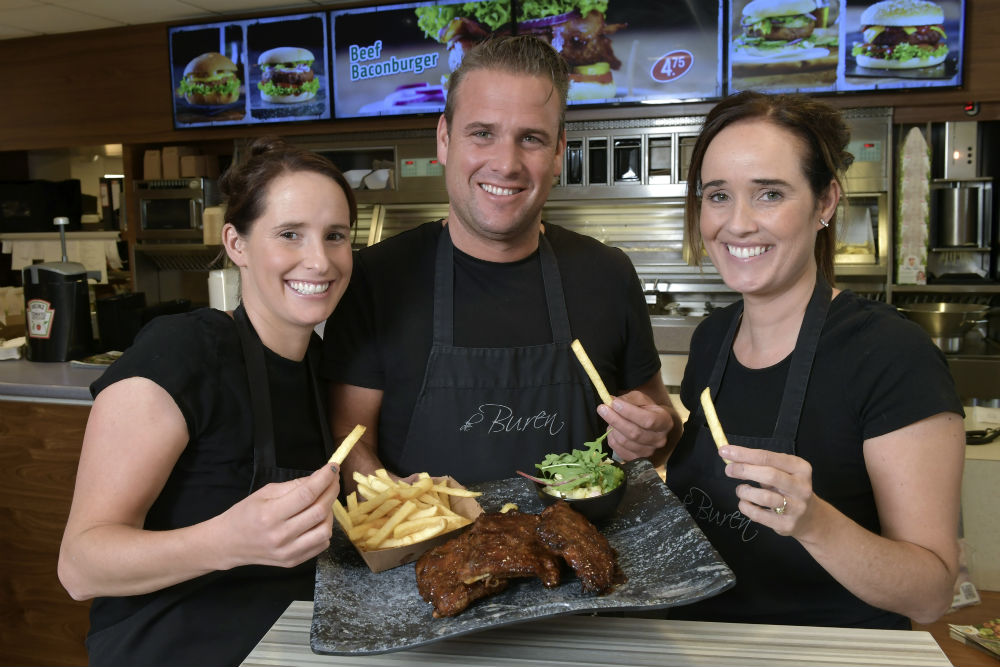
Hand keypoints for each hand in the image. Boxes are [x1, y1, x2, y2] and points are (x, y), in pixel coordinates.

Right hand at [215, 464, 339, 569]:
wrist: (228, 544)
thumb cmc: (245, 514)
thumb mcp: (264, 493)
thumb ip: (294, 486)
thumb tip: (321, 477)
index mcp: (270, 515)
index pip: (306, 494)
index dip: (324, 478)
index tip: (333, 467)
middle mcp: (281, 536)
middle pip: (319, 511)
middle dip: (332, 491)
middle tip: (333, 479)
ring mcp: (288, 552)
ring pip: (325, 530)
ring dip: (329, 512)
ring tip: (322, 502)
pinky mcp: (294, 562)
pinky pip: (322, 544)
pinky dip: (324, 528)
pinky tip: (316, 520)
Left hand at [597, 390, 674, 460]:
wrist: (651, 426)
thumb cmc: (646, 410)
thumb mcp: (641, 399)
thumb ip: (628, 399)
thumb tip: (611, 401)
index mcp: (665, 422)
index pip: (648, 420)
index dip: (629, 412)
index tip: (614, 403)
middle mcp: (660, 440)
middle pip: (634, 433)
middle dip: (615, 419)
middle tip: (602, 408)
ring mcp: (649, 452)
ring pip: (625, 442)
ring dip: (612, 429)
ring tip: (610, 419)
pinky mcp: (637, 459)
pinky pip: (618, 450)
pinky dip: (611, 439)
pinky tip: (612, 430)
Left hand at [718, 444, 817, 536]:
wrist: (810, 518)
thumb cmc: (788, 488)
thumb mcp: (782, 472)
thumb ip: (760, 464)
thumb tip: (730, 456)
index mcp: (800, 468)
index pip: (768, 457)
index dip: (744, 453)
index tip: (725, 451)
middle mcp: (801, 487)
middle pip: (769, 475)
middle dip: (744, 470)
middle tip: (728, 469)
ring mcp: (796, 507)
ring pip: (764, 497)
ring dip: (745, 491)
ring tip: (740, 490)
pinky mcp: (787, 525)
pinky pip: (759, 515)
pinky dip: (746, 507)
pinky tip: (744, 502)